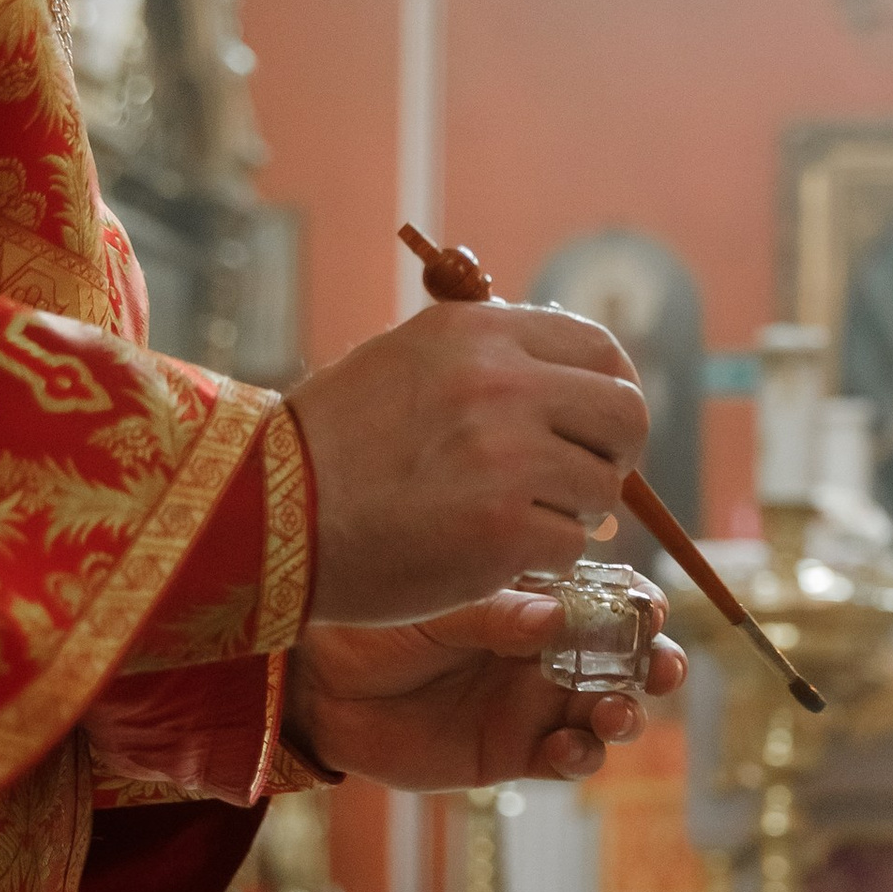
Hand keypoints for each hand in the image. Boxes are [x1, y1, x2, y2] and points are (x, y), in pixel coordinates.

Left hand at [285, 582, 681, 788]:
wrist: (324, 686)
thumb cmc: (380, 625)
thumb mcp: (440, 609)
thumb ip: (497, 616)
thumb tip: (560, 616)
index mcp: (539, 602)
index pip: (608, 600)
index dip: (640, 606)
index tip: (652, 610)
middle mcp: (549, 652)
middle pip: (626, 660)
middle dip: (656, 664)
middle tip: (662, 670)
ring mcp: (535, 705)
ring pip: (608, 712)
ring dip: (626, 713)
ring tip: (611, 712)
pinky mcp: (514, 753)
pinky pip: (568, 760)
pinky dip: (580, 757)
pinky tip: (564, 750)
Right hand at [289, 299, 648, 624]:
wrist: (264, 515)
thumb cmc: (332, 445)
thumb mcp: (407, 361)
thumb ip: (489, 359)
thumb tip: (572, 379)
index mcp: (480, 333)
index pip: (601, 348)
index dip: (609, 393)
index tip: (593, 426)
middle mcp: (502, 384)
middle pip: (627, 414)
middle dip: (614, 454)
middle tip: (580, 481)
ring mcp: (508, 459)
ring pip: (603, 488)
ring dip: (572, 512)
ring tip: (515, 519)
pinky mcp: (505, 532)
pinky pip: (569, 547)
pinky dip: (539, 559)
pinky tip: (488, 553)